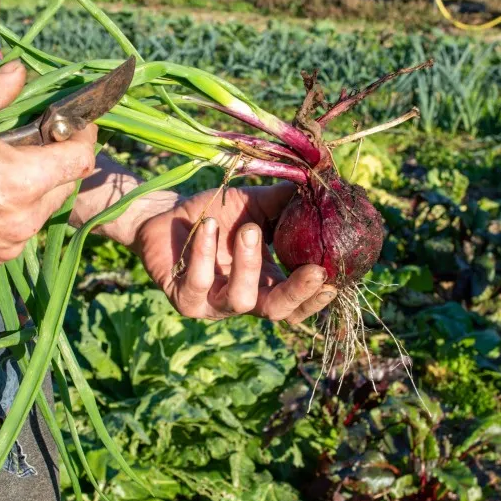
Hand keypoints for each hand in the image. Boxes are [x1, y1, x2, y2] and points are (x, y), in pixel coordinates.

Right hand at [0, 62, 97, 274]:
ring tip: (7, 169)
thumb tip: (20, 69)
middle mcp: (23, 220)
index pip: (79, 160)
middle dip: (57, 162)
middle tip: (36, 141)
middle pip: (65, 186)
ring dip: (36, 190)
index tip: (74, 124)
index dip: (83, 138)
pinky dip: (15, 214)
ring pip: (43, 212)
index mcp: (21, 180)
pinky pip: (19, 234)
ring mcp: (8, 246)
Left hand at [130, 184, 335, 322]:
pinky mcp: (183, 299)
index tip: (334, 277)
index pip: (296, 304)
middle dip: (297, 293)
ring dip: (249, 263)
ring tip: (248, 229)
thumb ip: (285, 203)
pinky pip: (199, 281)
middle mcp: (242, 299)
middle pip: (277, 312)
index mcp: (265, 284)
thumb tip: (319, 188)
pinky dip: (205, 252)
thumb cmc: (216, 215)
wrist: (166, 215)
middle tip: (314, 271)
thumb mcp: (254, 206)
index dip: (315, 298)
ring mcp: (212, 304)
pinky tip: (208, 226)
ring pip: (240, 299)